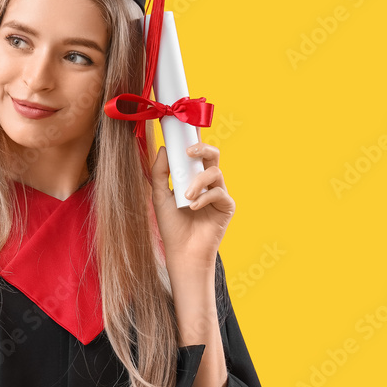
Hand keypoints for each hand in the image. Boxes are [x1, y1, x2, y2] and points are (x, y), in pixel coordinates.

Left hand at [150, 142, 234, 282]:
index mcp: (192, 178)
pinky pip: (219, 192)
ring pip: (215, 172)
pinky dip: (205, 197)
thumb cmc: (171, 225)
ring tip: (186, 196)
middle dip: (203, 148)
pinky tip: (193, 208)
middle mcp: (208, 183)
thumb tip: (164, 149)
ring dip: (198, 181)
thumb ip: (160, 173)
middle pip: (213, 155)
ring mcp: (218, 194)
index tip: (182, 135)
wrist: (182, 251)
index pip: (196, 155)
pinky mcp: (227, 206)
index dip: (193, 143)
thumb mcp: (159, 195)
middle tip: (189, 151)